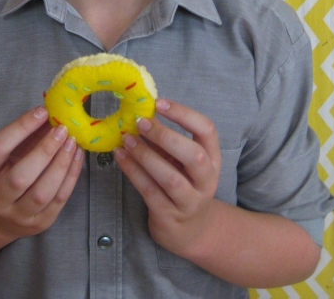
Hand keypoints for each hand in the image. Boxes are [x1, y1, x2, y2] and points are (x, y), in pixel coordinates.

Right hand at [0, 106, 83, 240]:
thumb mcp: (7, 154)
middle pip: (20, 177)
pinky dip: (72, 176)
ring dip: (61, 164)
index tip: (42, 111)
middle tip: (62, 129)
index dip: (20, 128)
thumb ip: (27, 135)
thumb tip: (51, 111)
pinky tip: (78, 156)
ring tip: (72, 142)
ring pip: (41, 193)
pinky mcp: (39, 223)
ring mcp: (17, 215)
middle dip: (45, 150)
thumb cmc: (5, 174)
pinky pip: (58, 200)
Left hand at [114, 99, 220, 257]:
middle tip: (141, 122)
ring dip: (146, 155)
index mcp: (213, 158)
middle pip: (194, 155)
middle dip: (165, 136)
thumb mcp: (179, 159)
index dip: (184, 114)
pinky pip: (150, 191)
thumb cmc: (182, 182)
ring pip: (170, 178)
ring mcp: (190, 201)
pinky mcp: (169, 215)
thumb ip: (165, 136)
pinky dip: (133, 172)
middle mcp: (206, 180)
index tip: (159, 102)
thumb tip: (143, 109)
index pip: (207, 130)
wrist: (190, 230)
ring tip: (127, 139)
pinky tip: (121, 156)